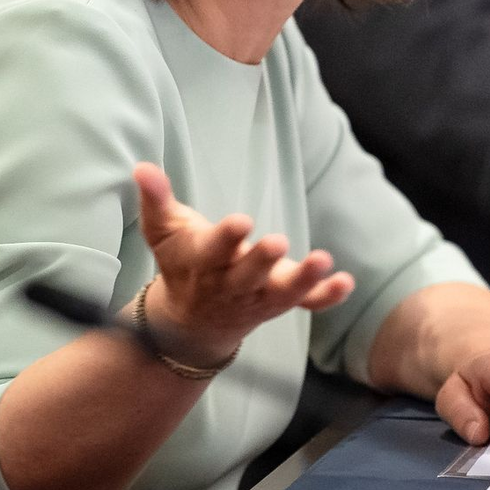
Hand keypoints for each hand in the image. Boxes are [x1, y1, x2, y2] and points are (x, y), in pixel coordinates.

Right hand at [134, 162, 353, 365]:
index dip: (226, 237)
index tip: (240, 221)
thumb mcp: (164, 231)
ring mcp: (259, 296)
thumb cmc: (182, 262)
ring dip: (304, 279)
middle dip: (262, 260)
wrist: (192, 322)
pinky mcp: (281, 302)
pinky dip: (327, 296)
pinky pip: (308, 303)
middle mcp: (233, 283)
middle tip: (278, 243)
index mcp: (204, 262)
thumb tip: (142, 167)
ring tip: (323, 261)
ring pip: (283, 292)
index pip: (214, 248)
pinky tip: (346, 282)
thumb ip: (157, 199)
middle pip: (248, 274)